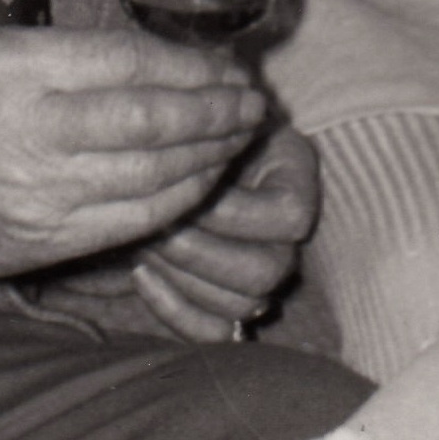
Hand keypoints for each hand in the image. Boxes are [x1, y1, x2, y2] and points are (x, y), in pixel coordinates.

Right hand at [0, 27, 270, 283]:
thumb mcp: (6, 51)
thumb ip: (84, 55)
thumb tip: (183, 62)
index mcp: (18, 70)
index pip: (131, 64)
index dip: (193, 67)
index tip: (229, 67)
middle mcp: (29, 132)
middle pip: (151, 122)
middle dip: (217, 112)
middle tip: (254, 104)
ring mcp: (39, 195)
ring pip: (153, 175)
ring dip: (211, 155)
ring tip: (240, 136)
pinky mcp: (46, 242)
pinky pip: (136, 220)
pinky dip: (182, 196)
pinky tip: (205, 176)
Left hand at [127, 124, 320, 339]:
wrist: (173, 152)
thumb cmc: (192, 125)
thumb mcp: (210, 107)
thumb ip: (214, 122)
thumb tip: (204, 145)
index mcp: (296, 182)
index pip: (289, 217)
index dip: (234, 211)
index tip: (190, 190)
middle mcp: (289, 238)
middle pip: (265, 272)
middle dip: (199, 250)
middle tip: (158, 224)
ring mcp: (259, 274)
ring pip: (238, 306)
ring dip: (182, 276)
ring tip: (147, 241)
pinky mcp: (224, 304)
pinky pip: (212, 331)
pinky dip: (173, 310)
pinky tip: (141, 274)